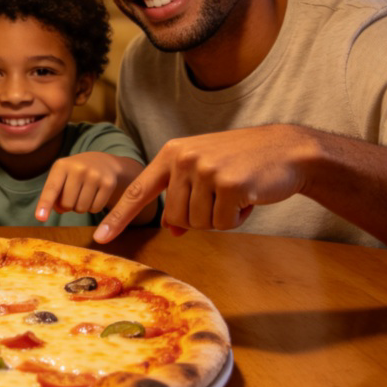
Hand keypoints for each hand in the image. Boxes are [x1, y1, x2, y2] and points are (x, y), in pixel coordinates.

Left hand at [34, 152, 139, 221]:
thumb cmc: (74, 174)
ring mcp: (95, 175)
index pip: (51, 189)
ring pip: (81, 209)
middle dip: (68, 205)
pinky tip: (95, 195)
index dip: (45, 204)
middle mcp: (78, 168)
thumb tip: (60, 210)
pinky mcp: (108, 183)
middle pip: (66, 204)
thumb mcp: (60, 177)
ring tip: (84, 193)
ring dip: (80, 207)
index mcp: (61, 165)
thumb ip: (54, 195)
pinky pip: (96, 209)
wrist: (102, 162)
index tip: (40, 218)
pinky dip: (93, 208)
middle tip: (73, 194)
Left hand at [94, 125, 311, 242]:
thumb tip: (173, 229)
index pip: (137, 191)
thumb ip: (183, 196)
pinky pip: (223, 225)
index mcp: (171, 154)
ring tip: (236, 193)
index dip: (117, 217)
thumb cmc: (242, 162)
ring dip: (220, 217)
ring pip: (198, 223)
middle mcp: (183, 159)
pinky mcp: (230, 184)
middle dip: (200, 217)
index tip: (100, 237)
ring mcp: (205, 169)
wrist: (287, 149)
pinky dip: (238, 219)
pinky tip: (249, 197)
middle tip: (222, 196)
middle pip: (175, 217)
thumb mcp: (204, 172)